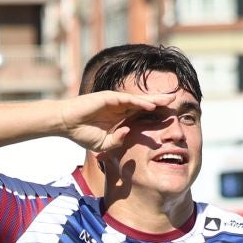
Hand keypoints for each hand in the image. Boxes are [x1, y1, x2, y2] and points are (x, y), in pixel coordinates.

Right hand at [57, 89, 178, 156]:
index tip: (169, 119)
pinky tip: (151, 105)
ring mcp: (115, 102)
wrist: (66, 125)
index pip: (141, 115)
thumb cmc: (82, 133)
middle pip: (144, 104)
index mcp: (120, 117)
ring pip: (139, 100)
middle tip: (176, 102)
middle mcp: (120, 107)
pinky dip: (139, 102)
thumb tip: (128, 133)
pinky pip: (127, 100)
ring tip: (169, 100)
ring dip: (154, 100)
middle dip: (160, 103)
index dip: (155, 116)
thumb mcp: (104, 144)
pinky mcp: (108, 98)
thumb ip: (117, 141)